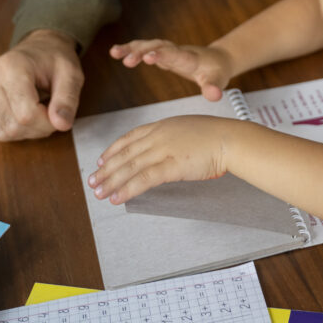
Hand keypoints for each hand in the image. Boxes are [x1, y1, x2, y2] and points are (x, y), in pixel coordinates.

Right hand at [0, 29, 83, 141]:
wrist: (39, 47)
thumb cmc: (54, 59)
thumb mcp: (71, 74)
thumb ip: (67, 99)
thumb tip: (62, 124)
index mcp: (12, 66)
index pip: (26, 114)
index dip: (46, 122)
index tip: (58, 113)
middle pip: (14, 126)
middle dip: (38, 127)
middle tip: (50, 111)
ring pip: (4, 132)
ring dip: (27, 130)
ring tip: (38, 109)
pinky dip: (14, 128)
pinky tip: (23, 112)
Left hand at [88, 115, 228, 204]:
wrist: (229, 139)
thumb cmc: (214, 135)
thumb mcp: (187, 129)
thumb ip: (171, 137)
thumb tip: (161, 150)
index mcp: (161, 125)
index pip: (130, 138)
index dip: (113, 150)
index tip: (102, 160)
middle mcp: (158, 135)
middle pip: (125, 154)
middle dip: (107, 169)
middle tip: (93, 181)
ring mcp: (163, 149)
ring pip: (130, 167)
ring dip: (112, 181)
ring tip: (99, 193)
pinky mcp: (171, 165)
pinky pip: (144, 179)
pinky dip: (127, 189)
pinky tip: (117, 197)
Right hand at [109, 39, 233, 100]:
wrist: (217, 60)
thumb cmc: (216, 72)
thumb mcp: (218, 81)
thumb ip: (214, 88)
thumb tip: (214, 95)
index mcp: (189, 59)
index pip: (175, 55)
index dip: (163, 55)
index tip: (150, 57)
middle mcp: (177, 51)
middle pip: (158, 47)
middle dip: (143, 52)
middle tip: (128, 60)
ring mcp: (168, 50)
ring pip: (149, 45)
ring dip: (132, 48)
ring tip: (114, 52)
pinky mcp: (162, 53)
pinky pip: (144, 48)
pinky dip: (131, 49)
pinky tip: (116, 52)